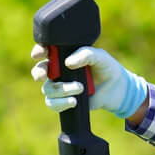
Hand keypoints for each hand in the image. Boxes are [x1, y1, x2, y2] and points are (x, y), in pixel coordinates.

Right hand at [29, 44, 148, 120]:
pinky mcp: (64, 101)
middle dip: (39, 73)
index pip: (45, 51)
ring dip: (61, 90)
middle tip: (47, 75)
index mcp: (64, 55)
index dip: (38, 51)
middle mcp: (58, 70)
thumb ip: (86, 54)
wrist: (116, 89)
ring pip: (47, 89)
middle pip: (39, 71)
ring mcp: (60, 86)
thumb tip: (68, 63)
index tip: (40, 54)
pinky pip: (53, 104)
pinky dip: (61, 103)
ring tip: (80, 88)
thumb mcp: (100, 56)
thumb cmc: (107, 68)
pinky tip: (74, 101)